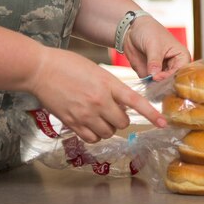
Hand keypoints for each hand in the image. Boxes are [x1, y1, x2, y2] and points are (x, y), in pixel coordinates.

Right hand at [28, 47, 167, 142]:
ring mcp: (85, 114)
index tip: (163, 124)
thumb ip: (110, 88)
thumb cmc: (67, 65)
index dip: (151, 115)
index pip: (136, 101)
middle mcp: (99, 101)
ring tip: (98, 115)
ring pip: (108, 132)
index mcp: (107, 83)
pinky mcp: (72, 123)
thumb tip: (120, 105)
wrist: (40, 70)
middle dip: (121, 118)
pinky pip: (92, 138)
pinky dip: (95, 134)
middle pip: (123, 122)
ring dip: (108, 127)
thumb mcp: (96, 71)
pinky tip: (89, 124)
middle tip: (111, 109)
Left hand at [121, 16, 191, 81]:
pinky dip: (147, 87)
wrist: (132, 29)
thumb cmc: (149, 31)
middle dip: (163, 85)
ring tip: (149, 86)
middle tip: (153, 84)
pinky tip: (144, 86)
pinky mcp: (150, 75)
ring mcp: (161, 72)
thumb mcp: (153, 45)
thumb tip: (155, 76)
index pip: (180, 71)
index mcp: (181, 57)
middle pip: (172, 81)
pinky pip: (150, 85)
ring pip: (161, 85)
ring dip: (155, 87)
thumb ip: (154, 61)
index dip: (170, 77)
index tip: (158, 78)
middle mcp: (173, 66)